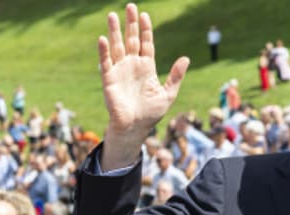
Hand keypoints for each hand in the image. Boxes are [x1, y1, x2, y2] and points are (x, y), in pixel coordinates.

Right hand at [98, 3, 189, 169]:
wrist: (135, 128)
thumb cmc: (151, 114)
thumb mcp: (168, 94)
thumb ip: (175, 76)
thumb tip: (185, 58)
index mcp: (146, 68)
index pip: (146, 43)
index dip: (145, 29)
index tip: (145, 15)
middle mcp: (132, 66)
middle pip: (130, 40)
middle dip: (130, 24)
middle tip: (130, 6)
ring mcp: (120, 71)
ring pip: (117, 47)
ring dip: (115, 31)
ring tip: (113, 15)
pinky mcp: (109, 79)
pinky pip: (106, 62)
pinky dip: (104, 51)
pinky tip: (103, 38)